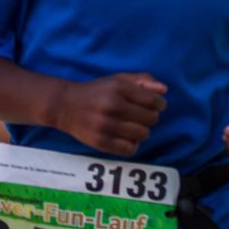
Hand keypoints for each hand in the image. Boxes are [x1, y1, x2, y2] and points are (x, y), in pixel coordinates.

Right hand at [48, 72, 166, 154]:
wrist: (65, 105)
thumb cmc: (97, 91)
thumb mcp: (118, 79)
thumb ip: (142, 80)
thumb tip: (164, 90)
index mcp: (118, 89)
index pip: (152, 101)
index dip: (159, 105)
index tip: (156, 106)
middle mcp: (112, 107)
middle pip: (150, 119)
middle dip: (150, 117)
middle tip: (141, 116)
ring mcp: (105, 126)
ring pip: (142, 135)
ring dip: (142, 131)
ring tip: (133, 126)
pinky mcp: (100, 142)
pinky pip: (130, 149)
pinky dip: (132, 144)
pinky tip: (125, 137)